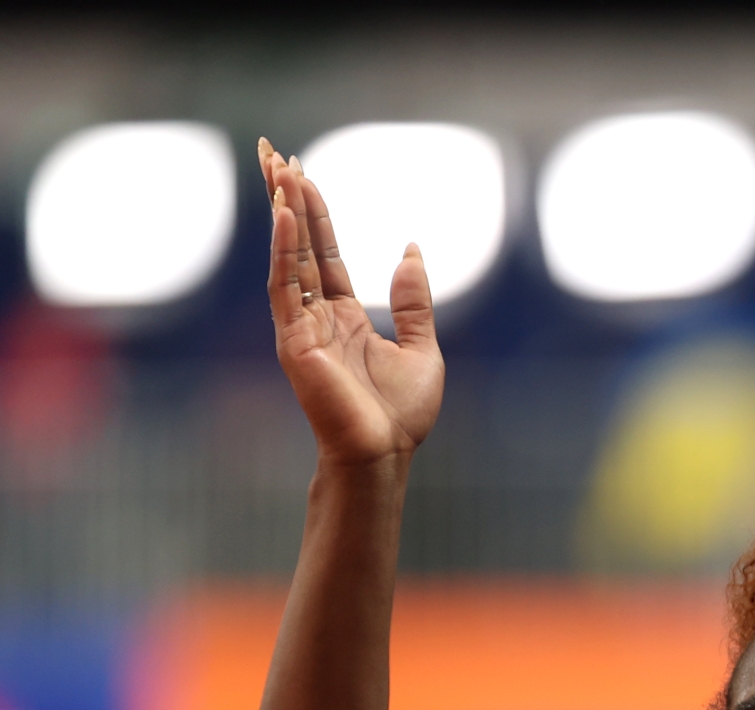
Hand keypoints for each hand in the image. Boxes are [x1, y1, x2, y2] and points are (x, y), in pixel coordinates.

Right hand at [259, 139, 443, 465]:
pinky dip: (283, 249)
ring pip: (288, 256)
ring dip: (281, 211)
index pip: (323, 253)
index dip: (314, 213)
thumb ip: (413, 300)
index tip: (301, 171)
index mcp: (345, 318)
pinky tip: (283, 213)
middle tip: (272, 150)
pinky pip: (285, 285)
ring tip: (276, 167)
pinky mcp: (294, 341)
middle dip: (287, 197)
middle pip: (298, 244)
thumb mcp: (422, 348)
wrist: (384, 454)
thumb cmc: (402, 415)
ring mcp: (302, 327)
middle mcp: (318, 317)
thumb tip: (410, 250)